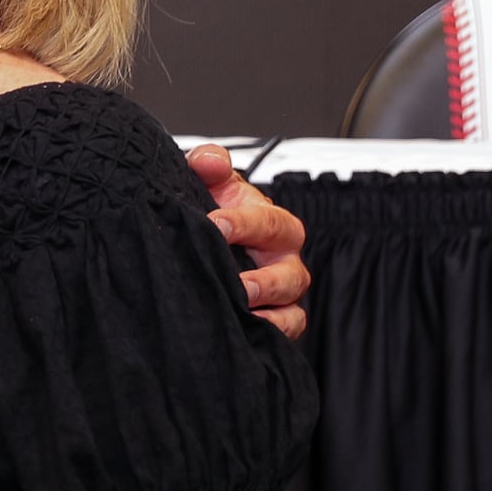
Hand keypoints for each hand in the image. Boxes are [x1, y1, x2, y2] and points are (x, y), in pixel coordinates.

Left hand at [188, 143, 309, 339]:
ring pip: (292, 300)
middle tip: (237, 281)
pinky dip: (273, 329)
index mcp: (269, 221)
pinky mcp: (276, 315)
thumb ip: (208, 165)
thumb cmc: (211, 211)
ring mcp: (281, 288)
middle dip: (265, 276)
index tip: (215, 225)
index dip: (245, 223)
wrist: (199, 237)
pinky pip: (287, 326)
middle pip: (290, 268)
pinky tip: (246, 327)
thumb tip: (209, 161)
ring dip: (268, 305)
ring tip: (241, 304)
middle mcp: (281, 255)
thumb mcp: (208, 183)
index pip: (269, 221)